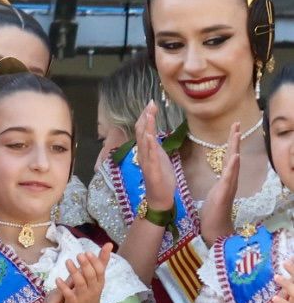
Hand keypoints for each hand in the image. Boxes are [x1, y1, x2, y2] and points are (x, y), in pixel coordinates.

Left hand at [59, 243, 111, 302]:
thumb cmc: (92, 294)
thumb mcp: (98, 279)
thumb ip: (101, 262)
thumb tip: (109, 244)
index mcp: (99, 283)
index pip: (100, 271)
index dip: (95, 262)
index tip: (88, 252)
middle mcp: (93, 289)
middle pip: (91, 276)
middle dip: (86, 265)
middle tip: (79, 255)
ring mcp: (83, 296)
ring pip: (80, 283)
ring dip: (74, 272)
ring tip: (68, 261)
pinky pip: (68, 294)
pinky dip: (63, 286)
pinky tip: (57, 279)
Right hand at [133, 102, 176, 218]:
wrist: (160, 198)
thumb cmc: (162, 179)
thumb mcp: (160, 158)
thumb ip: (155, 145)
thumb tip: (153, 132)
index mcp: (147, 151)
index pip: (144, 130)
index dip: (146, 116)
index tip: (151, 103)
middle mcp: (144, 154)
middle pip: (141, 132)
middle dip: (146, 117)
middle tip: (151, 103)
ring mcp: (147, 162)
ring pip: (144, 142)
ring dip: (146, 127)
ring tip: (148, 114)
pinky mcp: (153, 171)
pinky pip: (150, 156)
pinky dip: (149, 146)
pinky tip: (150, 136)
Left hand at [200, 123, 242, 244]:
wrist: (216, 228)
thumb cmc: (214, 210)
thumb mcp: (216, 191)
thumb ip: (221, 180)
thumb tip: (222, 171)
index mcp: (226, 178)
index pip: (229, 156)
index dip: (232, 141)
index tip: (234, 126)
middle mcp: (230, 180)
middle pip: (234, 156)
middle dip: (235, 139)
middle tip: (237, 123)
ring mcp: (228, 186)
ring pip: (233, 164)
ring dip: (235, 148)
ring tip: (237, 134)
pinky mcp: (224, 194)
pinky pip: (229, 179)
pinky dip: (232, 167)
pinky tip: (235, 157)